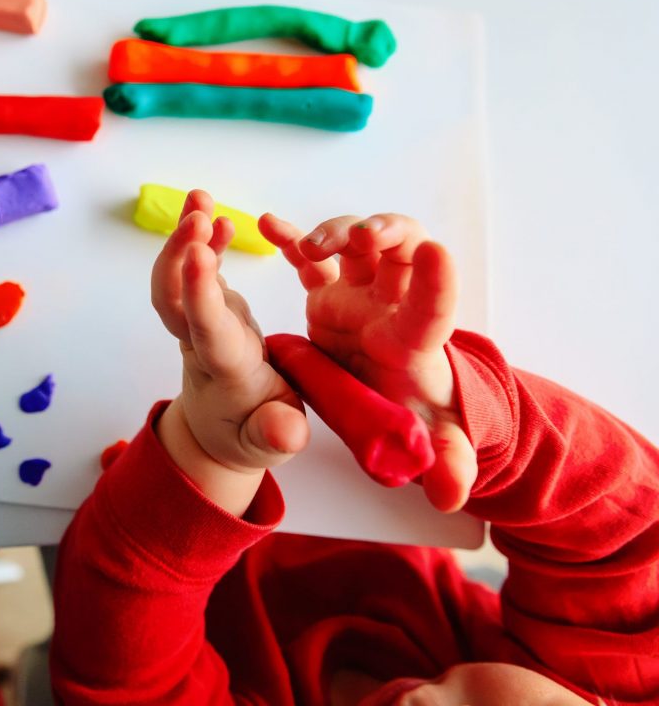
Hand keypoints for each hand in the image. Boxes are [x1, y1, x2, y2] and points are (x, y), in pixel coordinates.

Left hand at [151, 191, 308, 515]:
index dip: (198, 291)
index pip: (206, 328)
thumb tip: (287, 433)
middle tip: (195, 215)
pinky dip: (204, 242)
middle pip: (173, 297)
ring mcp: (201, 322)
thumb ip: (278, 434)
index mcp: (226, 371)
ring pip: (178, 278)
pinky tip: (215, 216)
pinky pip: (198, 272)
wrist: (221, 434)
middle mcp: (204, 341)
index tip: (196, 252)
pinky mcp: (208, 310)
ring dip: (185, 237)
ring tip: (199, 197)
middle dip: (178, 254)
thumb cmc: (253, 437)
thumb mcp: (275, 442)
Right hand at [257, 212, 476, 511]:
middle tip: (363, 236)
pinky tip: (268, 225)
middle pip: (401, 250)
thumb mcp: (432, 445)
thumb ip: (445, 465)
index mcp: (413, 342)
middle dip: (386, 232)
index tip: (437, 254)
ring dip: (337, 231)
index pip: (433, 311)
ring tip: (309, 246)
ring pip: (355, 243)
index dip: (438, 284)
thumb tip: (452, 495)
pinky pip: (308, 259)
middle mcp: (389, 307)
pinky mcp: (327, 294)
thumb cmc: (414, 412)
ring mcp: (357, 295)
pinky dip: (291, 238)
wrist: (393, 392)